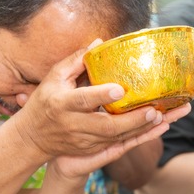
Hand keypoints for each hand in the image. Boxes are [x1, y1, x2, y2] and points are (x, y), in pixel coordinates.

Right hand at [19, 48, 181, 173]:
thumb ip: (75, 61)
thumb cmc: (44, 102)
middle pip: (105, 126)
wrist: (32, 138)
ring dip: (139, 130)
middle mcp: (73, 125)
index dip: (101, 95)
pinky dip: (136, 138)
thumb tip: (99, 43)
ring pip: (114, 139)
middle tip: (153, 110)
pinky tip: (153, 129)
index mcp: (62, 104)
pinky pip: (116, 146)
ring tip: (161, 117)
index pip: (83, 100)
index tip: (120, 89)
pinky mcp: (89, 150)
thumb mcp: (53, 78)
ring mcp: (82, 141)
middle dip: (131, 120)